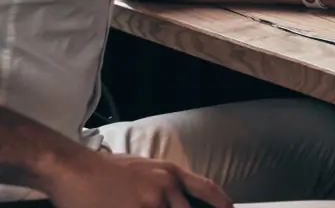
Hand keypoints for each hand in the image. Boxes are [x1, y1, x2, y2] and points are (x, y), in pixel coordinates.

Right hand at [45, 150, 231, 207]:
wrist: (74, 169)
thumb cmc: (106, 171)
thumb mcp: (146, 170)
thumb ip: (167, 186)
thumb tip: (181, 201)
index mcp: (171, 173)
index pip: (207, 190)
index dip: (222, 203)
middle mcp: (165, 187)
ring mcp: (149, 203)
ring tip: (140, 206)